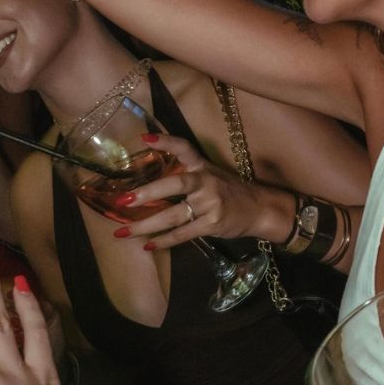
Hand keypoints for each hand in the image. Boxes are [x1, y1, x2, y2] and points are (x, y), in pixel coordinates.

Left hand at [109, 133, 293, 248]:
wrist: (260, 209)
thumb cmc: (230, 192)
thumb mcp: (211, 175)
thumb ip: (186, 176)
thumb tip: (148, 185)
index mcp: (203, 166)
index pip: (184, 148)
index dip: (165, 142)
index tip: (143, 139)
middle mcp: (206, 182)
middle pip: (175, 185)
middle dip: (148, 193)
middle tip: (123, 200)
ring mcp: (210, 204)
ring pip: (173, 215)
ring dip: (146, 225)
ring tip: (123, 232)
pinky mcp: (212, 224)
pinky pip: (183, 233)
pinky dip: (164, 241)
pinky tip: (148, 245)